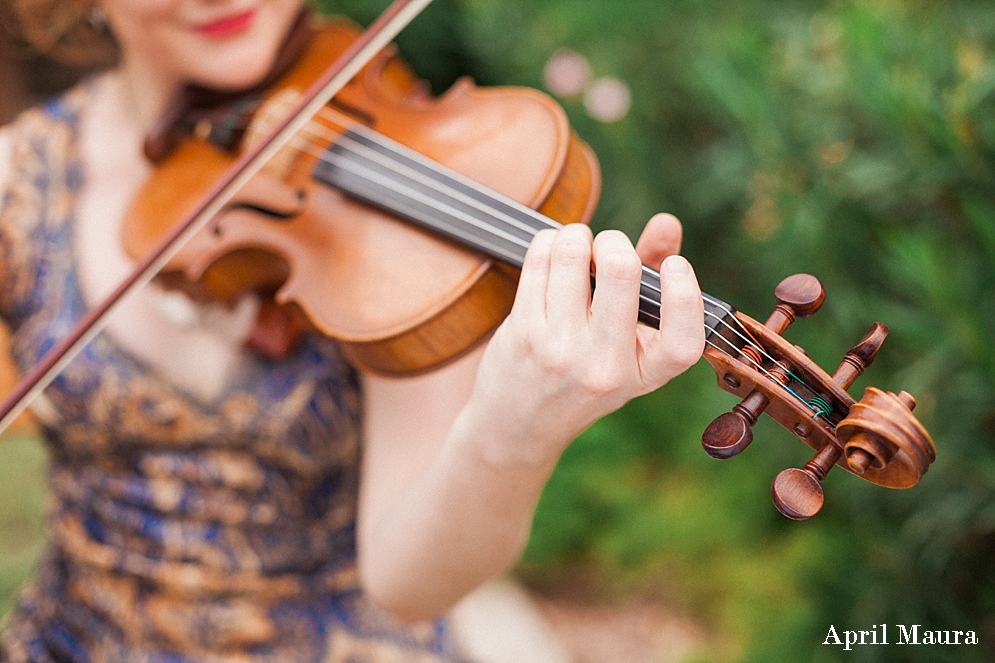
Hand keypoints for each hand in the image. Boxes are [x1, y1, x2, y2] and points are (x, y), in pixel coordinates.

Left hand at [466, 213, 704, 459]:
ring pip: (573, 255)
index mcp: (643, 375)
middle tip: (608, 247)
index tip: (676, 265)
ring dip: (576, 237)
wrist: (520, 424)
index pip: (682, 342)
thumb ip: (654, 286)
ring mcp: (559, 349)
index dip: (685, 295)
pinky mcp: (522, 331)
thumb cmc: (583, 376)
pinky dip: (548, 243)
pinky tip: (552, 252)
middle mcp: (603, 367)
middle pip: (621, 273)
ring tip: (577, 246)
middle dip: (614, 241)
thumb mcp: (628, 348)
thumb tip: (667, 224)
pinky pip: (540, 260)